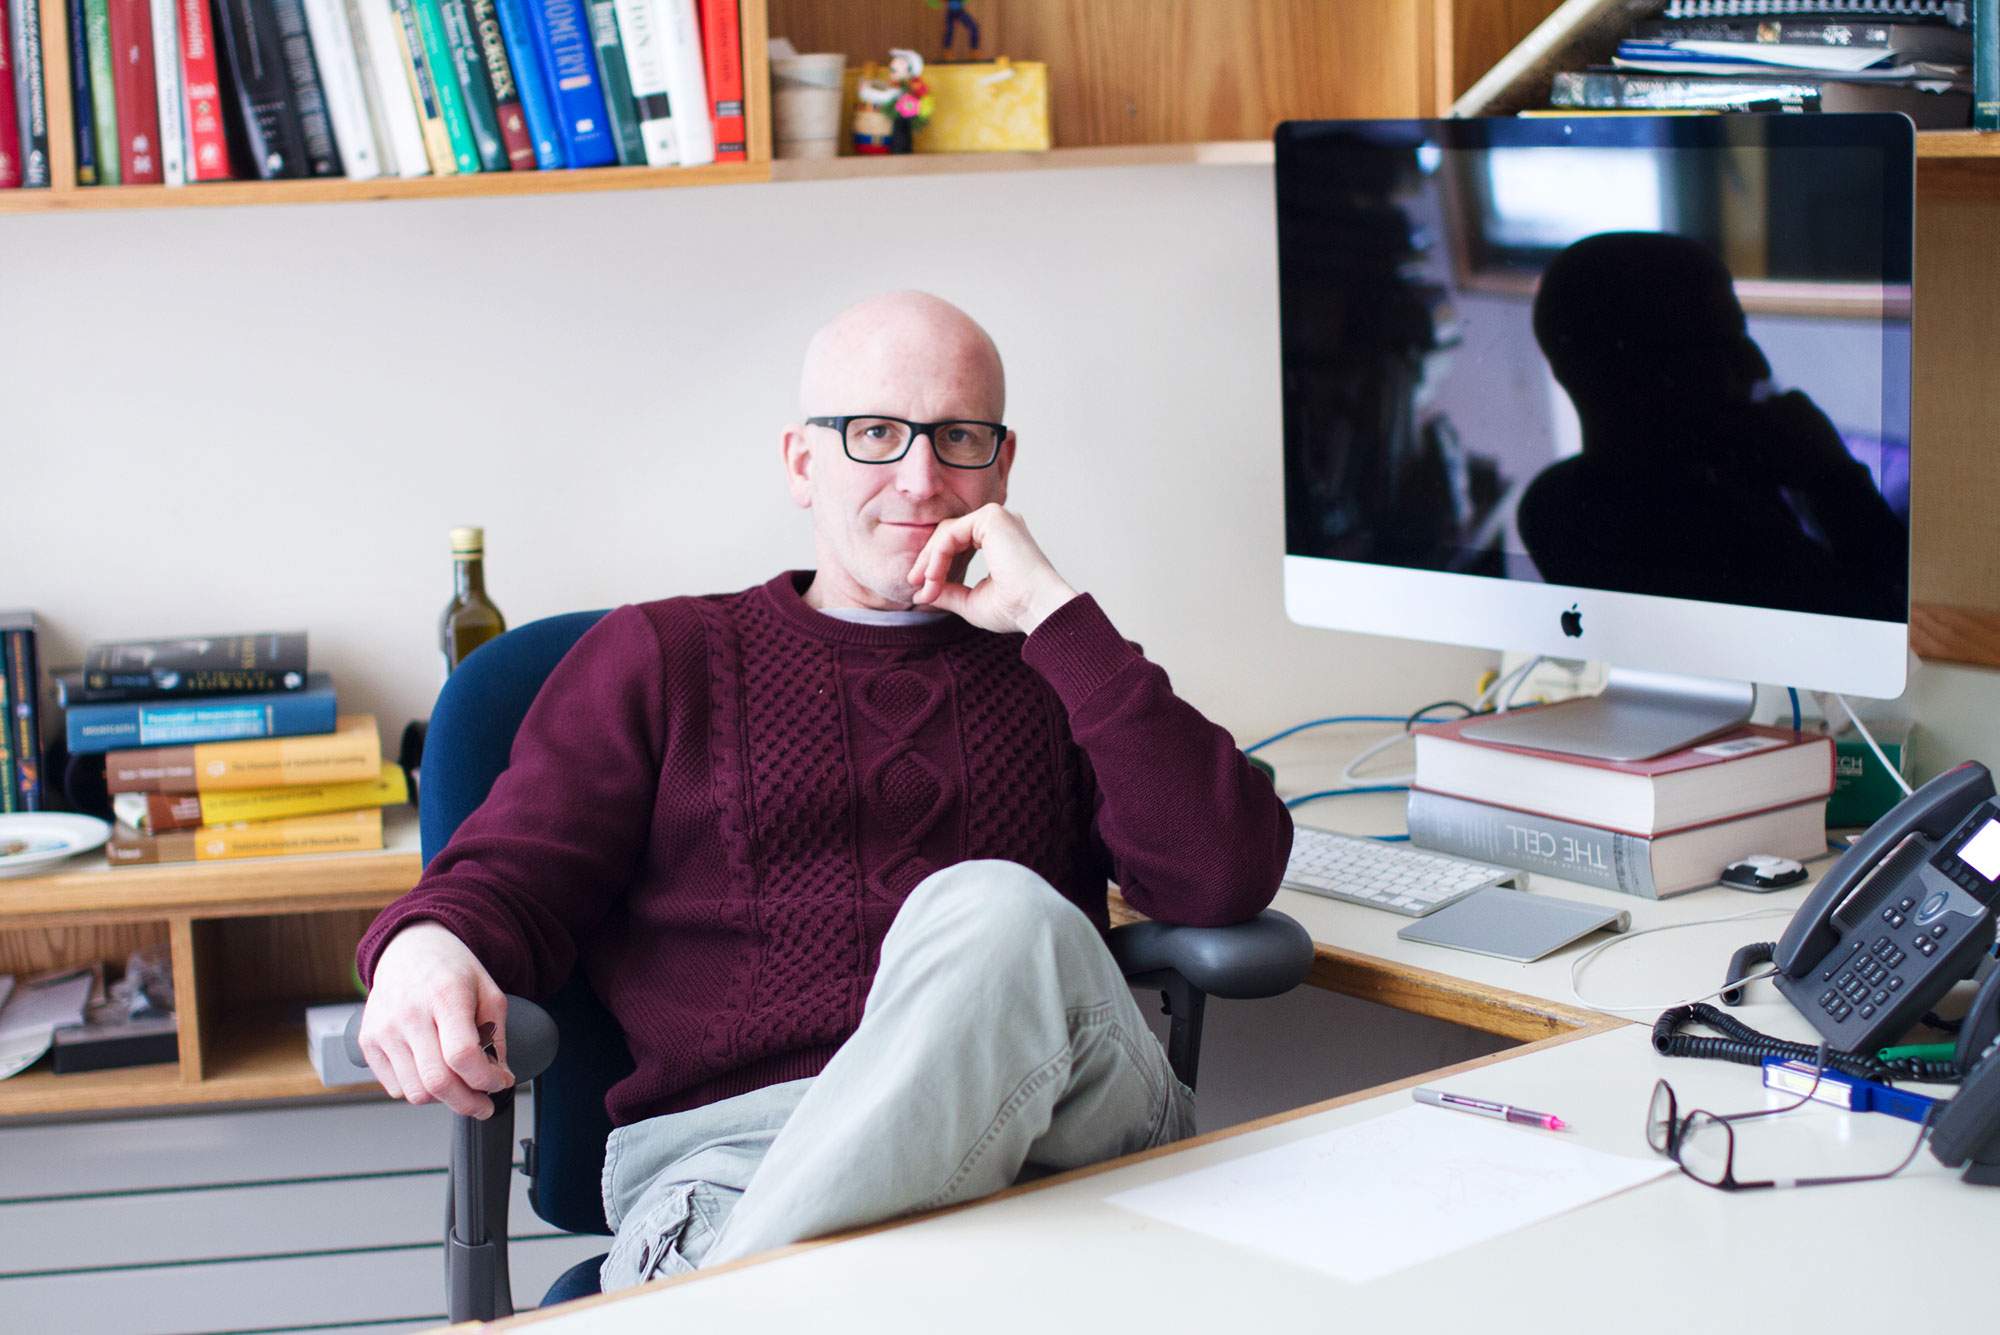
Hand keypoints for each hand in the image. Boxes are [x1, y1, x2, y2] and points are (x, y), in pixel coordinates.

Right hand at [357, 921, 513, 1118]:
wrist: (409, 950)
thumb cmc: (451, 971)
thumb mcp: (488, 992)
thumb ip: (497, 1036)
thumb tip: (498, 1077)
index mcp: (445, 995)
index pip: (462, 1055)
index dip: (486, 1080)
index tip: (499, 1082)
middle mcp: (409, 1013)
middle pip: (437, 1082)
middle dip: (467, 1103)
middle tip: (483, 1104)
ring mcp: (383, 1029)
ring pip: (415, 1092)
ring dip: (443, 1099)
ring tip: (459, 1086)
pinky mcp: (367, 1042)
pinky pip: (395, 1087)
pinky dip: (419, 1089)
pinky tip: (432, 1072)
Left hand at [906, 503, 1078, 633]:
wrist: (1039, 609)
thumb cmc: (1016, 609)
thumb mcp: (971, 601)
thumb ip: (948, 592)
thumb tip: (922, 593)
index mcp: (999, 538)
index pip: (956, 541)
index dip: (934, 564)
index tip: (921, 589)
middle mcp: (1000, 523)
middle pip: (948, 532)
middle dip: (927, 560)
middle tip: (913, 582)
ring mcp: (997, 517)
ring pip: (947, 532)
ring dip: (930, 560)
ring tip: (925, 585)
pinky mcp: (992, 518)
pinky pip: (951, 533)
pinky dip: (938, 556)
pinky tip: (933, 577)